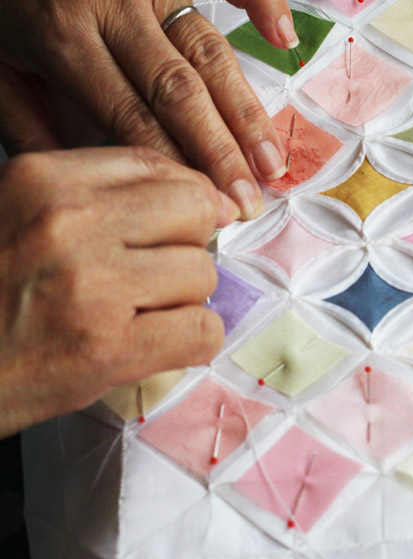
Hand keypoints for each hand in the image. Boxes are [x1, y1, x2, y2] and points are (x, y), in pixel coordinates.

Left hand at [0, 0, 297, 219]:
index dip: (175, 165)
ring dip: (246, 109)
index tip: (205, 209)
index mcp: (63, 37)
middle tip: (249, 200)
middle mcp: (112, 6)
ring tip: (272, 159)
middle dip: (221, 151)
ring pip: (209, 51)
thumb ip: (31, 125)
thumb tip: (87, 185)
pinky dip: (261, 2)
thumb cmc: (3, 10)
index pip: (132, 115)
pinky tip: (284, 37)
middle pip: (181, 91)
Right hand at [0, 147, 228, 437]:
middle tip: (158, 274)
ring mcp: (92, 286)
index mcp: (42, 179)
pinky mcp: (108, 348)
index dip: (184, 199)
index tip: (179, 227)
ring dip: (184, 299)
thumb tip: (202, 199)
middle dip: (189, 244)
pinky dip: (192, 342)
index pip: (158, 165)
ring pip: (202, 274)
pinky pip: (203, 331)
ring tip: (141, 315)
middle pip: (194, 213)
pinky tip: (157, 346)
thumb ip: (92, 196)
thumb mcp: (16, 213)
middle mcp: (69, 223)